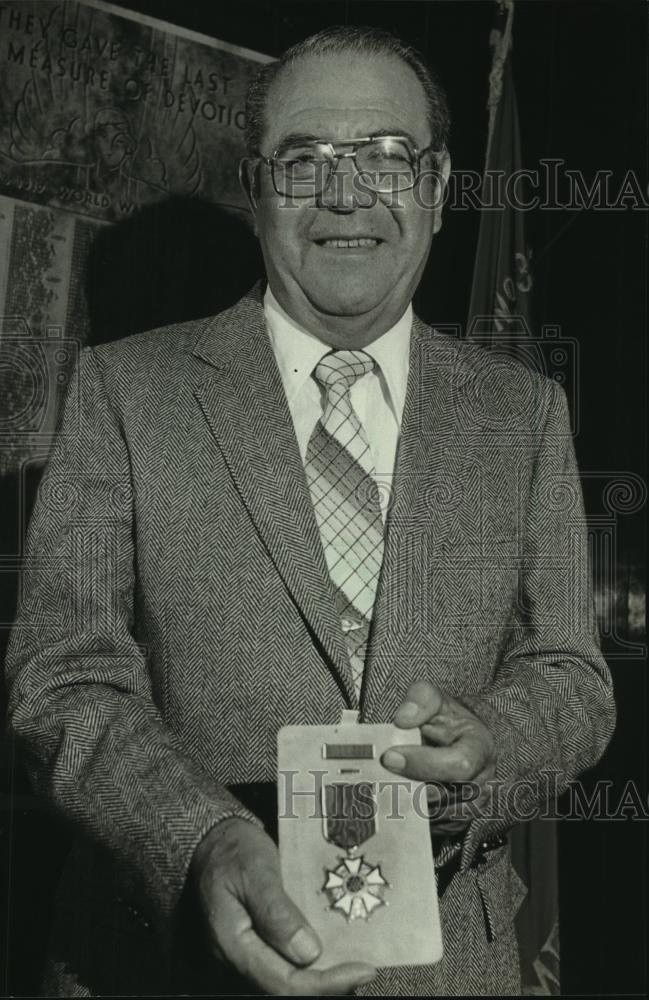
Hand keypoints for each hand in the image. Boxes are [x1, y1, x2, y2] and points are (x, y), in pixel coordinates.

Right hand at [191, 817, 376, 994]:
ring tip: (353, 966)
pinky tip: (331, 956)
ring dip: (320, 979)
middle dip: (327, 986)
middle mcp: (236, 960)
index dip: (326, 984)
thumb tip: (309, 953)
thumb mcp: (256, 871)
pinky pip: (282, 968)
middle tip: (364, 970)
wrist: (212, 841)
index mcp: (232, 944)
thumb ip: (277, 912)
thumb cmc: (233, 850)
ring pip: (284, 982)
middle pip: (285, 989)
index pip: (283, 983)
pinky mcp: (252, 949)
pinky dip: (309, 966)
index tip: (363, 969)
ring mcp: (243, 957)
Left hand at [381, 680, 495, 834]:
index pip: (459, 765)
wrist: (455, 740)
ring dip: (404, 804)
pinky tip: (388, 803)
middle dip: (406, 786)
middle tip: (376, 777)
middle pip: (441, 795)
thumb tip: (403, 719)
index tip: (389, 756)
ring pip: (433, 815)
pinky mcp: (455, 823)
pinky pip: (430, 828)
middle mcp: (481, 782)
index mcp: (480, 748)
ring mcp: (471, 807)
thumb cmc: (444, 719)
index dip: (423, 764)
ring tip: (378, 788)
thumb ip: (420, 701)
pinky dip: (407, 818)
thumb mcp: (434, 698)